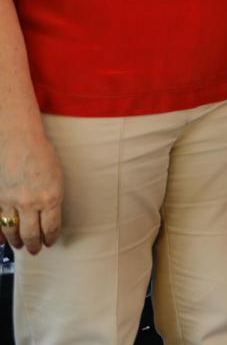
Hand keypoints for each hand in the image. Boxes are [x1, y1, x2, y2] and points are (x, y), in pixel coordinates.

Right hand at [0, 127, 63, 254]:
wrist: (19, 141)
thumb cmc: (42, 155)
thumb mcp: (57, 178)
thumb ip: (53, 200)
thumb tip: (49, 217)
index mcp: (51, 198)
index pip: (52, 228)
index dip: (50, 238)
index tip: (50, 243)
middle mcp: (31, 203)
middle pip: (32, 234)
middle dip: (34, 245)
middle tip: (35, 250)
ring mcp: (12, 201)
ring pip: (13, 230)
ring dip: (17, 241)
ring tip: (20, 246)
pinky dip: (0, 234)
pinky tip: (2, 240)